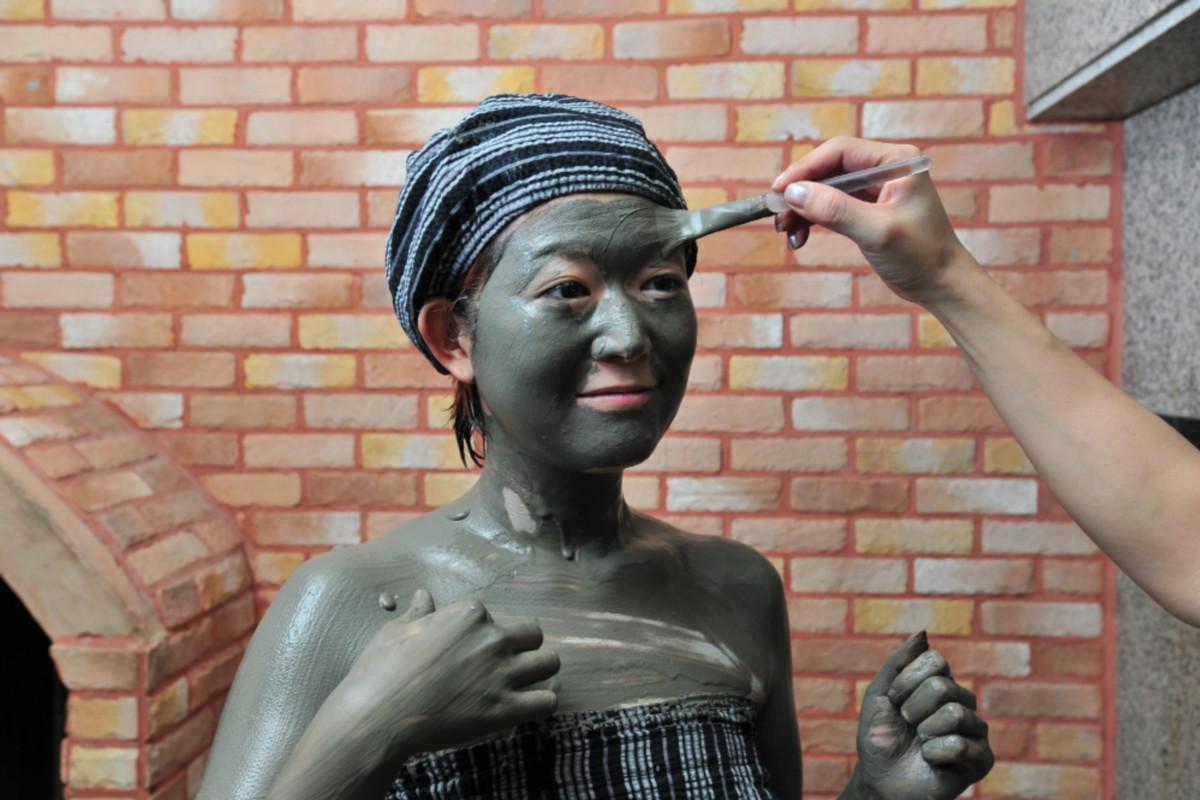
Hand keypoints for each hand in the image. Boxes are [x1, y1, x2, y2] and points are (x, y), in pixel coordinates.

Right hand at [340, 590, 559, 759]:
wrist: (378, 717)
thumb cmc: (381, 671)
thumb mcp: (397, 632)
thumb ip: (419, 614)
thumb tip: (425, 596)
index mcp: (469, 615)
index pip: (493, 617)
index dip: (483, 633)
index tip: (468, 650)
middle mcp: (492, 640)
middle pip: (533, 634)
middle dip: (525, 645)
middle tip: (508, 662)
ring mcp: (502, 674)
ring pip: (550, 662)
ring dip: (540, 670)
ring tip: (525, 682)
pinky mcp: (505, 709)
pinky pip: (547, 701)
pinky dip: (541, 702)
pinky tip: (527, 706)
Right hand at [772, 136, 974, 305]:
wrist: (942, 285)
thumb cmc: (921, 255)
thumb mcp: (876, 231)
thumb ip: (835, 209)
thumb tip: (793, 193)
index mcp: (895, 161)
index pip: (839, 152)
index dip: (805, 169)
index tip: (778, 191)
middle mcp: (884, 168)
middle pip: (828, 169)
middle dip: (800, 192)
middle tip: (776, 215)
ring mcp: (875, 189)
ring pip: (825, 189)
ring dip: (802, 209)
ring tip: (785, 232)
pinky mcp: (867, 210)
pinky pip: (831, 207)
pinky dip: (813, 220)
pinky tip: (800, 238)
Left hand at [847, 632, 993, 799]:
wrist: (879, 778)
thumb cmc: (880, 735)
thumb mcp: (880, 693)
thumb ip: (900, 661)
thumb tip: (923, 633)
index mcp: (942, 683)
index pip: (935, 660)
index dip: (906, 681)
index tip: (894, 700)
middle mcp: (963, 702)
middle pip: (942, 687)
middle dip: (912, 708)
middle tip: (907, 724)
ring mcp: (975, 731)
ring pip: (955, 713)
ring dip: (924, 730)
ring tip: (920, 742)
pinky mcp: (982, 760)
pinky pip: (962, 745)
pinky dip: (934, 753)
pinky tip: (931, 759)